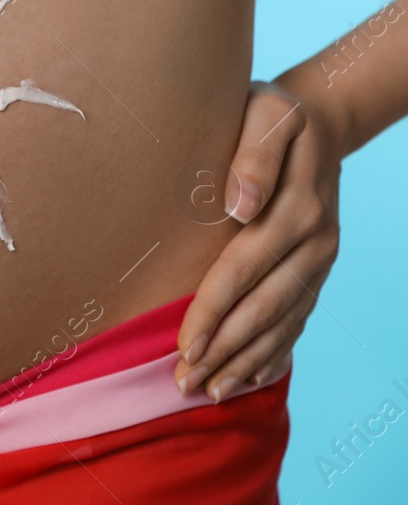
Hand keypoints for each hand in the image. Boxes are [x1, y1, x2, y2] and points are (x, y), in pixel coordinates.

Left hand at [175, 80, 342, 400]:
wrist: (321, 117)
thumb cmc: (272, 113)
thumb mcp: (265, 114)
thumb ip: (253, 156)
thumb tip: (239, 203)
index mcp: (295, 208)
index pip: (242, 269)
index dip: (213, 310)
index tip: (185, 345)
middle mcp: (313, 242)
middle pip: (262, 307)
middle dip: (223, 349)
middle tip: (184, 384)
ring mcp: (319, 260)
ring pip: (282, 321)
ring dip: (245, 361)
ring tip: (209, 392)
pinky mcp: (317, 269)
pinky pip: (297, 318)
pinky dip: (274, 351)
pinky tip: (248, 378)